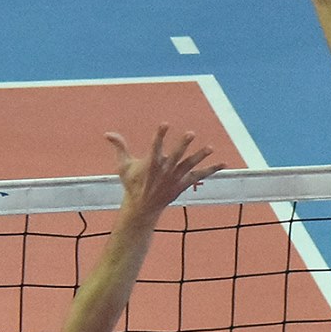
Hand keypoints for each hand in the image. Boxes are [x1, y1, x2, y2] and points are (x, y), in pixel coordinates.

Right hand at [107, 125, 223, 217]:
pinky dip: (212, 170)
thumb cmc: (132, 184)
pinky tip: (223, 164)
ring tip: (210, 148)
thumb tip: (107, 133)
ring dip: (200, 156)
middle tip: (191, 133)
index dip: (159, 135)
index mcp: (151, 163)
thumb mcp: (123, 166)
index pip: (155, 146)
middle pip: (175, 155)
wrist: (142, 207)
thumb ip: (119, 147)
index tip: (164, 124)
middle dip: (183, 145)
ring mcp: (175, 178)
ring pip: (189, 165)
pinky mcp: (183, 185)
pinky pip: (200, 176)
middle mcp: (165, 170)